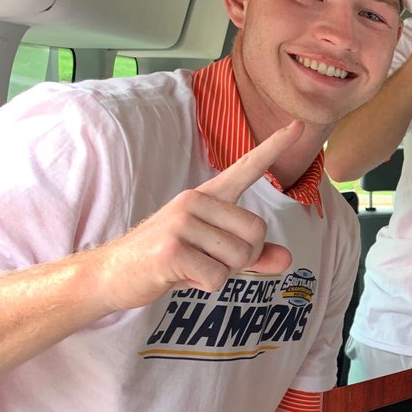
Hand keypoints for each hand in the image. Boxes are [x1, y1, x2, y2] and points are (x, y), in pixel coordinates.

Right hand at [95, 122, 302, 311]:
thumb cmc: (169, 259)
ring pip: (239, 257)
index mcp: (207, 196)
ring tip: (192, 267)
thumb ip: (252, 256)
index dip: (274, 147)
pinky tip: (180, 276)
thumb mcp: (213, 254)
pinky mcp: (171, 250)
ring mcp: (181, 223)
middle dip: (243, 258)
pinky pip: (217, 277)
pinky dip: (205, 286)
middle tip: (210, 261)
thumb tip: (287, 259)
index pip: (247, 167)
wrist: (112, 273)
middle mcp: (195, 201)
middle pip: (256, 232)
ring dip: (222, 273)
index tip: (299, 125)